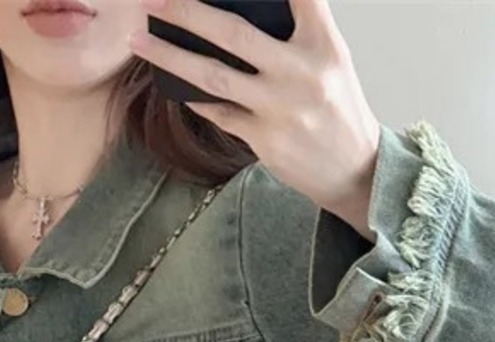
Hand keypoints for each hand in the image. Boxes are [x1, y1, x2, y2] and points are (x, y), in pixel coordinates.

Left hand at [131, 0, 380, 236]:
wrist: (355, 172)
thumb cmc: (338, 111)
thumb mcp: (333, 62)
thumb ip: (299, 31)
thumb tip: (238, 10)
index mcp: (325, 46)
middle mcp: (303, 73)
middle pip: (234, 33)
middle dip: (187, 12)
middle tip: (154, 0)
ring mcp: (281, 108)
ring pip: (214, 75)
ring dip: (170, 56)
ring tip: (139, 41)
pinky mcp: (266, 139)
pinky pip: (220, 112)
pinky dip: (196, 98)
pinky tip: (176, 87)